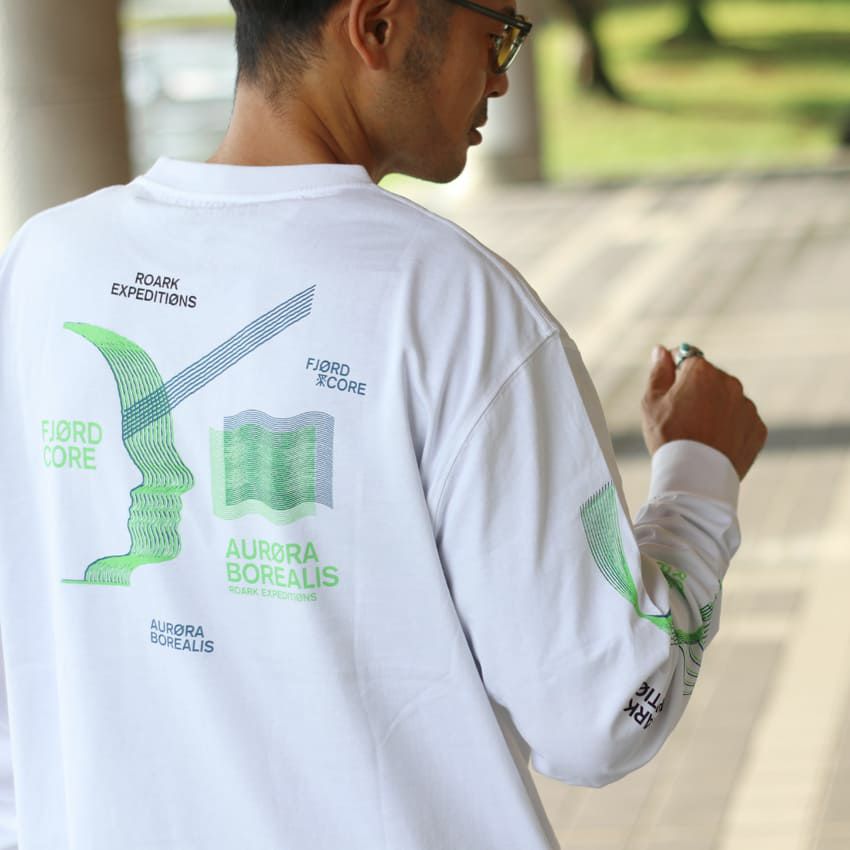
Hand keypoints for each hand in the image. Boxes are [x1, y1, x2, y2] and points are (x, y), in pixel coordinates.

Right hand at [641, 345, 767, 479]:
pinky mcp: (758, 428)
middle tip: (681, 418)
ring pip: (727, 401)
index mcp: (702, 371)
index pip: (688, 358)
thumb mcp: (651, 402)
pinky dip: (730, 429)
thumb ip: (658, 372)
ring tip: (699, 435)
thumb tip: (661, 350)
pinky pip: (741, 422)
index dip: (676, 373)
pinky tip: (714, 445)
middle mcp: (729, 382)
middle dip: (697, 392)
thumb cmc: (669, 436)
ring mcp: (747, 406)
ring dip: (715, 410)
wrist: (696, 475)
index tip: (669, 390)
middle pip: (710, 379)